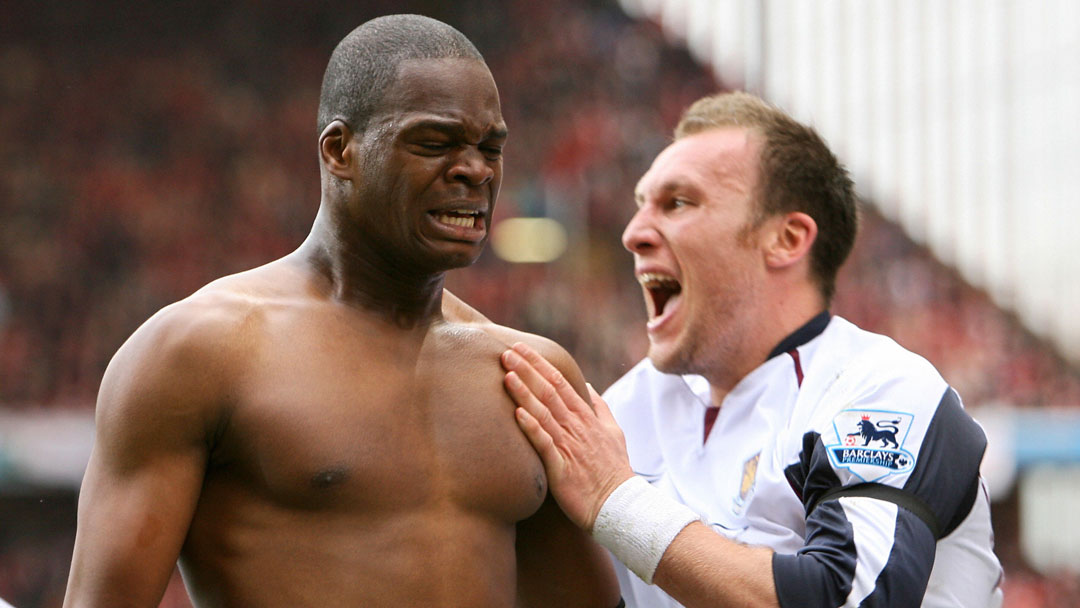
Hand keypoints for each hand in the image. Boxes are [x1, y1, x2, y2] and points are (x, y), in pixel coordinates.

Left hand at [502, 343, 634, 530]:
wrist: (620, 505)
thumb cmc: (614, 471)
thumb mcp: (614, 433)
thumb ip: (600, 408)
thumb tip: (587, 386)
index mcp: (585, 417)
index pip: (560, 382)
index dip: (539, 364)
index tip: (521, 349)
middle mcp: (576, 426)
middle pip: (549, 391)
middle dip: (528, 369)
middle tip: (507, 351)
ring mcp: (569, 445)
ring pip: (544, 412)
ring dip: (525, 392)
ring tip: (507, 374)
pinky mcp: (562, 466)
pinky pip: (544, 443)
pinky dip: (532, 427)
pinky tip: (518, 413)